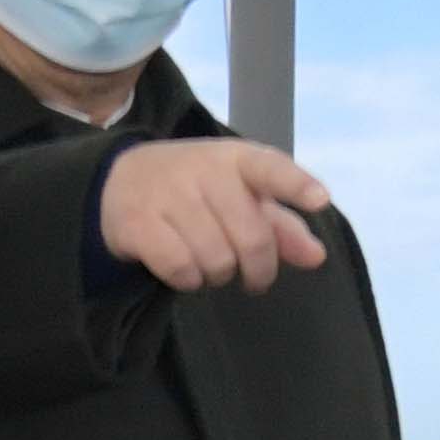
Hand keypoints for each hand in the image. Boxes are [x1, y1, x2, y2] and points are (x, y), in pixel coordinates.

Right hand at [101, 139, 335, 293]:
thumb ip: (281, 227)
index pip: (271, 168)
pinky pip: (181, 269)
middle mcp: (203, 170)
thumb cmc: (196, 192)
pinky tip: (185, 271)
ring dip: (219, 276)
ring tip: (210, 265)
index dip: (297, 185)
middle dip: (259, 270)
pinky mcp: (137, 222)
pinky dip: (188, 280)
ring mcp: (167, 194)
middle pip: (252, 238)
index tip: (320, 200)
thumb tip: (317, 256)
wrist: (119, 180)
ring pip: (217, 259)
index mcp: (236, 159)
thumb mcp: (240, 197)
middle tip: (252, 276)